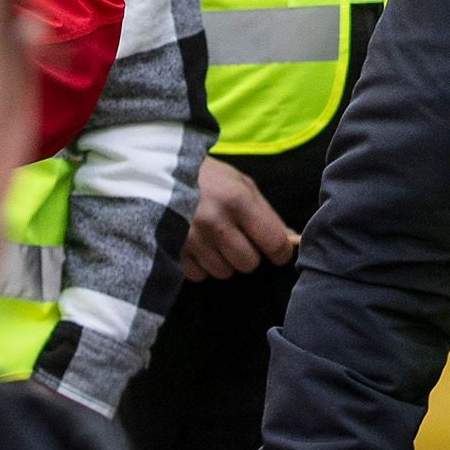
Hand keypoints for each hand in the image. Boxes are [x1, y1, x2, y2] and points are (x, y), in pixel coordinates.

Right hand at [182, 157, 297, 279]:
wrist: (160, 174)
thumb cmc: (209, 179)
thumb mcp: (242, 185)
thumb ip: (266, 213)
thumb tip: (290, 240)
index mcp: (237, 200)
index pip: (273, 242)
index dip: (280, 251)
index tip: (277, 251)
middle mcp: (214, 222)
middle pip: (248, 263)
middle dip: (248, 254)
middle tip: (238, 238)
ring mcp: (191, 239)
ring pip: (224, 272)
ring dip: (224, 261)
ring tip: (214, 239)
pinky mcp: (173, 252)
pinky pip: (199, 275)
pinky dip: (201, 266)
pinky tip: (198, 247)